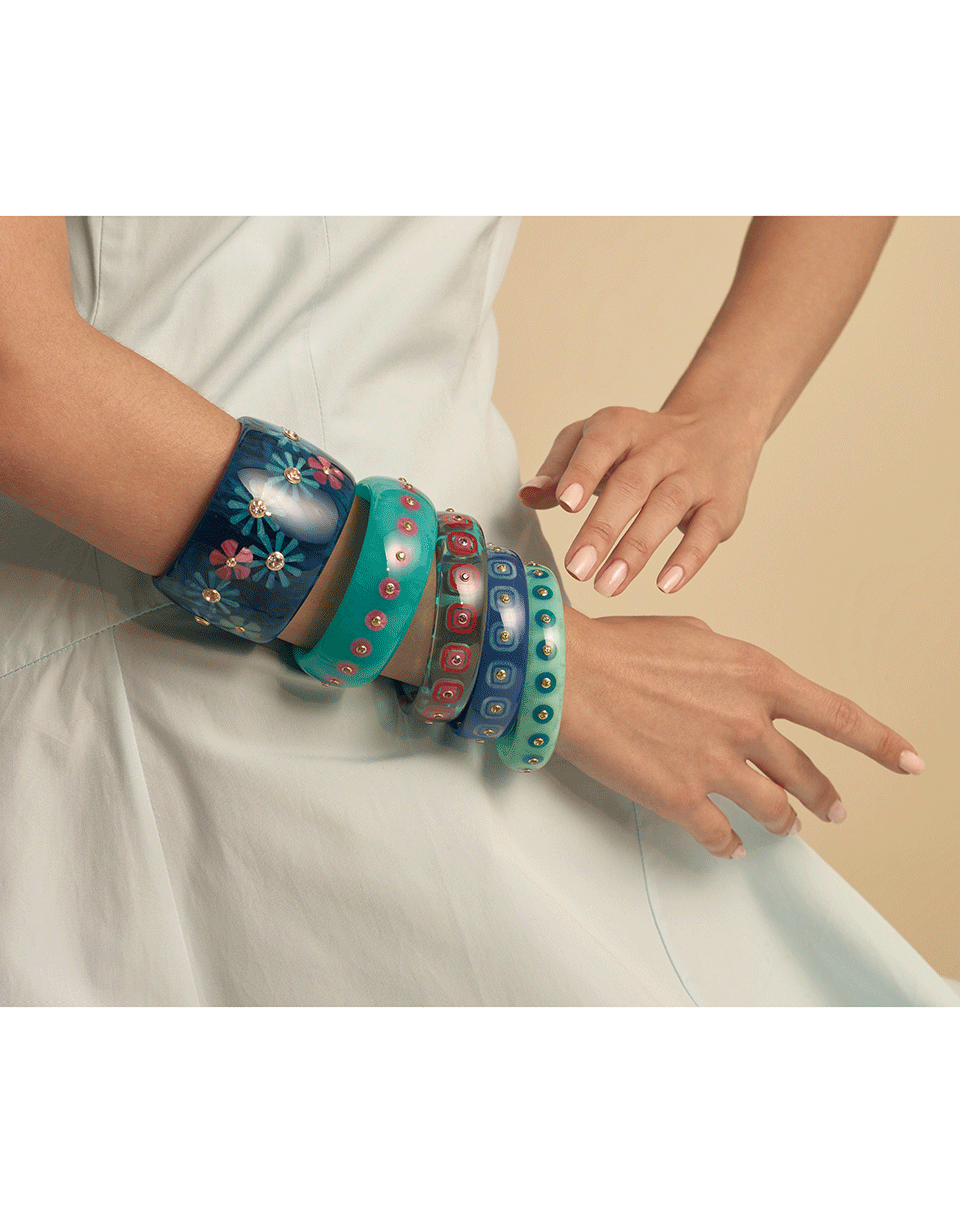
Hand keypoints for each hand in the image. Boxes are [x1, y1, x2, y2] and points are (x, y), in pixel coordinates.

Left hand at [518, 404, 764, 596]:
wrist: (718, 427)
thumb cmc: (640, 445)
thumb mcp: (597, 440)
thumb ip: (560, 467)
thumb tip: (527, 495)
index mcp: (621, 427)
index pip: (600, 445)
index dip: (583, 472)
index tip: (564, 503)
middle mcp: (660, 448)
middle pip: (631, 485)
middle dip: (602, 528)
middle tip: (577, 568)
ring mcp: (694, 476)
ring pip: (666, 508)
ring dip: (636, 550)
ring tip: (607, 586)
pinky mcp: (722, 505)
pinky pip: (706, 532)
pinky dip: (687, 559)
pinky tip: (664, 585)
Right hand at [555, 609, 924, 857]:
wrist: (566, 672)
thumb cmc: (620, 647)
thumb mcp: (691, 637)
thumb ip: (729, 666)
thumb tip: (736, 687)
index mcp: (758, 675)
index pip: (838, 716)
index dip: (881, 744)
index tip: (912, 763)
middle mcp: (748, 721)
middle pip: (806, 773)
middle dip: (826, 797)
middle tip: (834, 811)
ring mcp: (718, 763)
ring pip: (773, 810)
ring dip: (784, 824)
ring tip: (785, 830)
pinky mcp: (682, 798)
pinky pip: (721, 836)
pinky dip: (729, 846)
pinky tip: (730, 848)